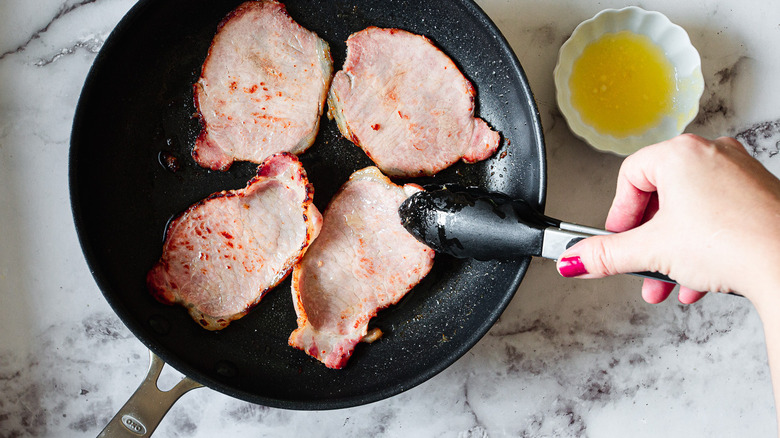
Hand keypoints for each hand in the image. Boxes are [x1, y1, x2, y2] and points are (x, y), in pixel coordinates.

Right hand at [556, 134, 779, 309]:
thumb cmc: (733, 243)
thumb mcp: (652, 251)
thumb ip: (605, 255)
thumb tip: (575, 258)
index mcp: (681, 154)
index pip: (630, 176)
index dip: (618, 213)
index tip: (616, 238)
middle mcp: (713, 155)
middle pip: (661, 198)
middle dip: (647, 242)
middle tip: (639, 264)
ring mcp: (740, 174)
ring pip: (691, 213)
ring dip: (674, 252)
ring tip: (669, 282)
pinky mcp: (760, 197)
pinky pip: (719, 219)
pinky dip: (703, 248)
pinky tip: (697, 280)